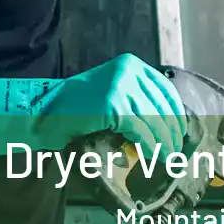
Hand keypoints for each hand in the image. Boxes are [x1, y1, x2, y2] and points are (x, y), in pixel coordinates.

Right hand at [36, 54, 188, 154]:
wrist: (43, 113)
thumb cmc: (76, 109)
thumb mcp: (111, 93)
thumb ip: (134, 100)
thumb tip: (166, 123)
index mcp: (130, 65)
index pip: (164, 90)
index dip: (175, 113)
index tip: (180, 131)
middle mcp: (128, 71)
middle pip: (162, 106)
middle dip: (171, 132)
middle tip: (174, 151)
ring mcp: (121, 86)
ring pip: (154, 120)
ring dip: (163, 143)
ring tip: (166, 158)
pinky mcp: (114, 105)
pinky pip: (141, 131)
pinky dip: (149, 146)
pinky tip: (151, 156)